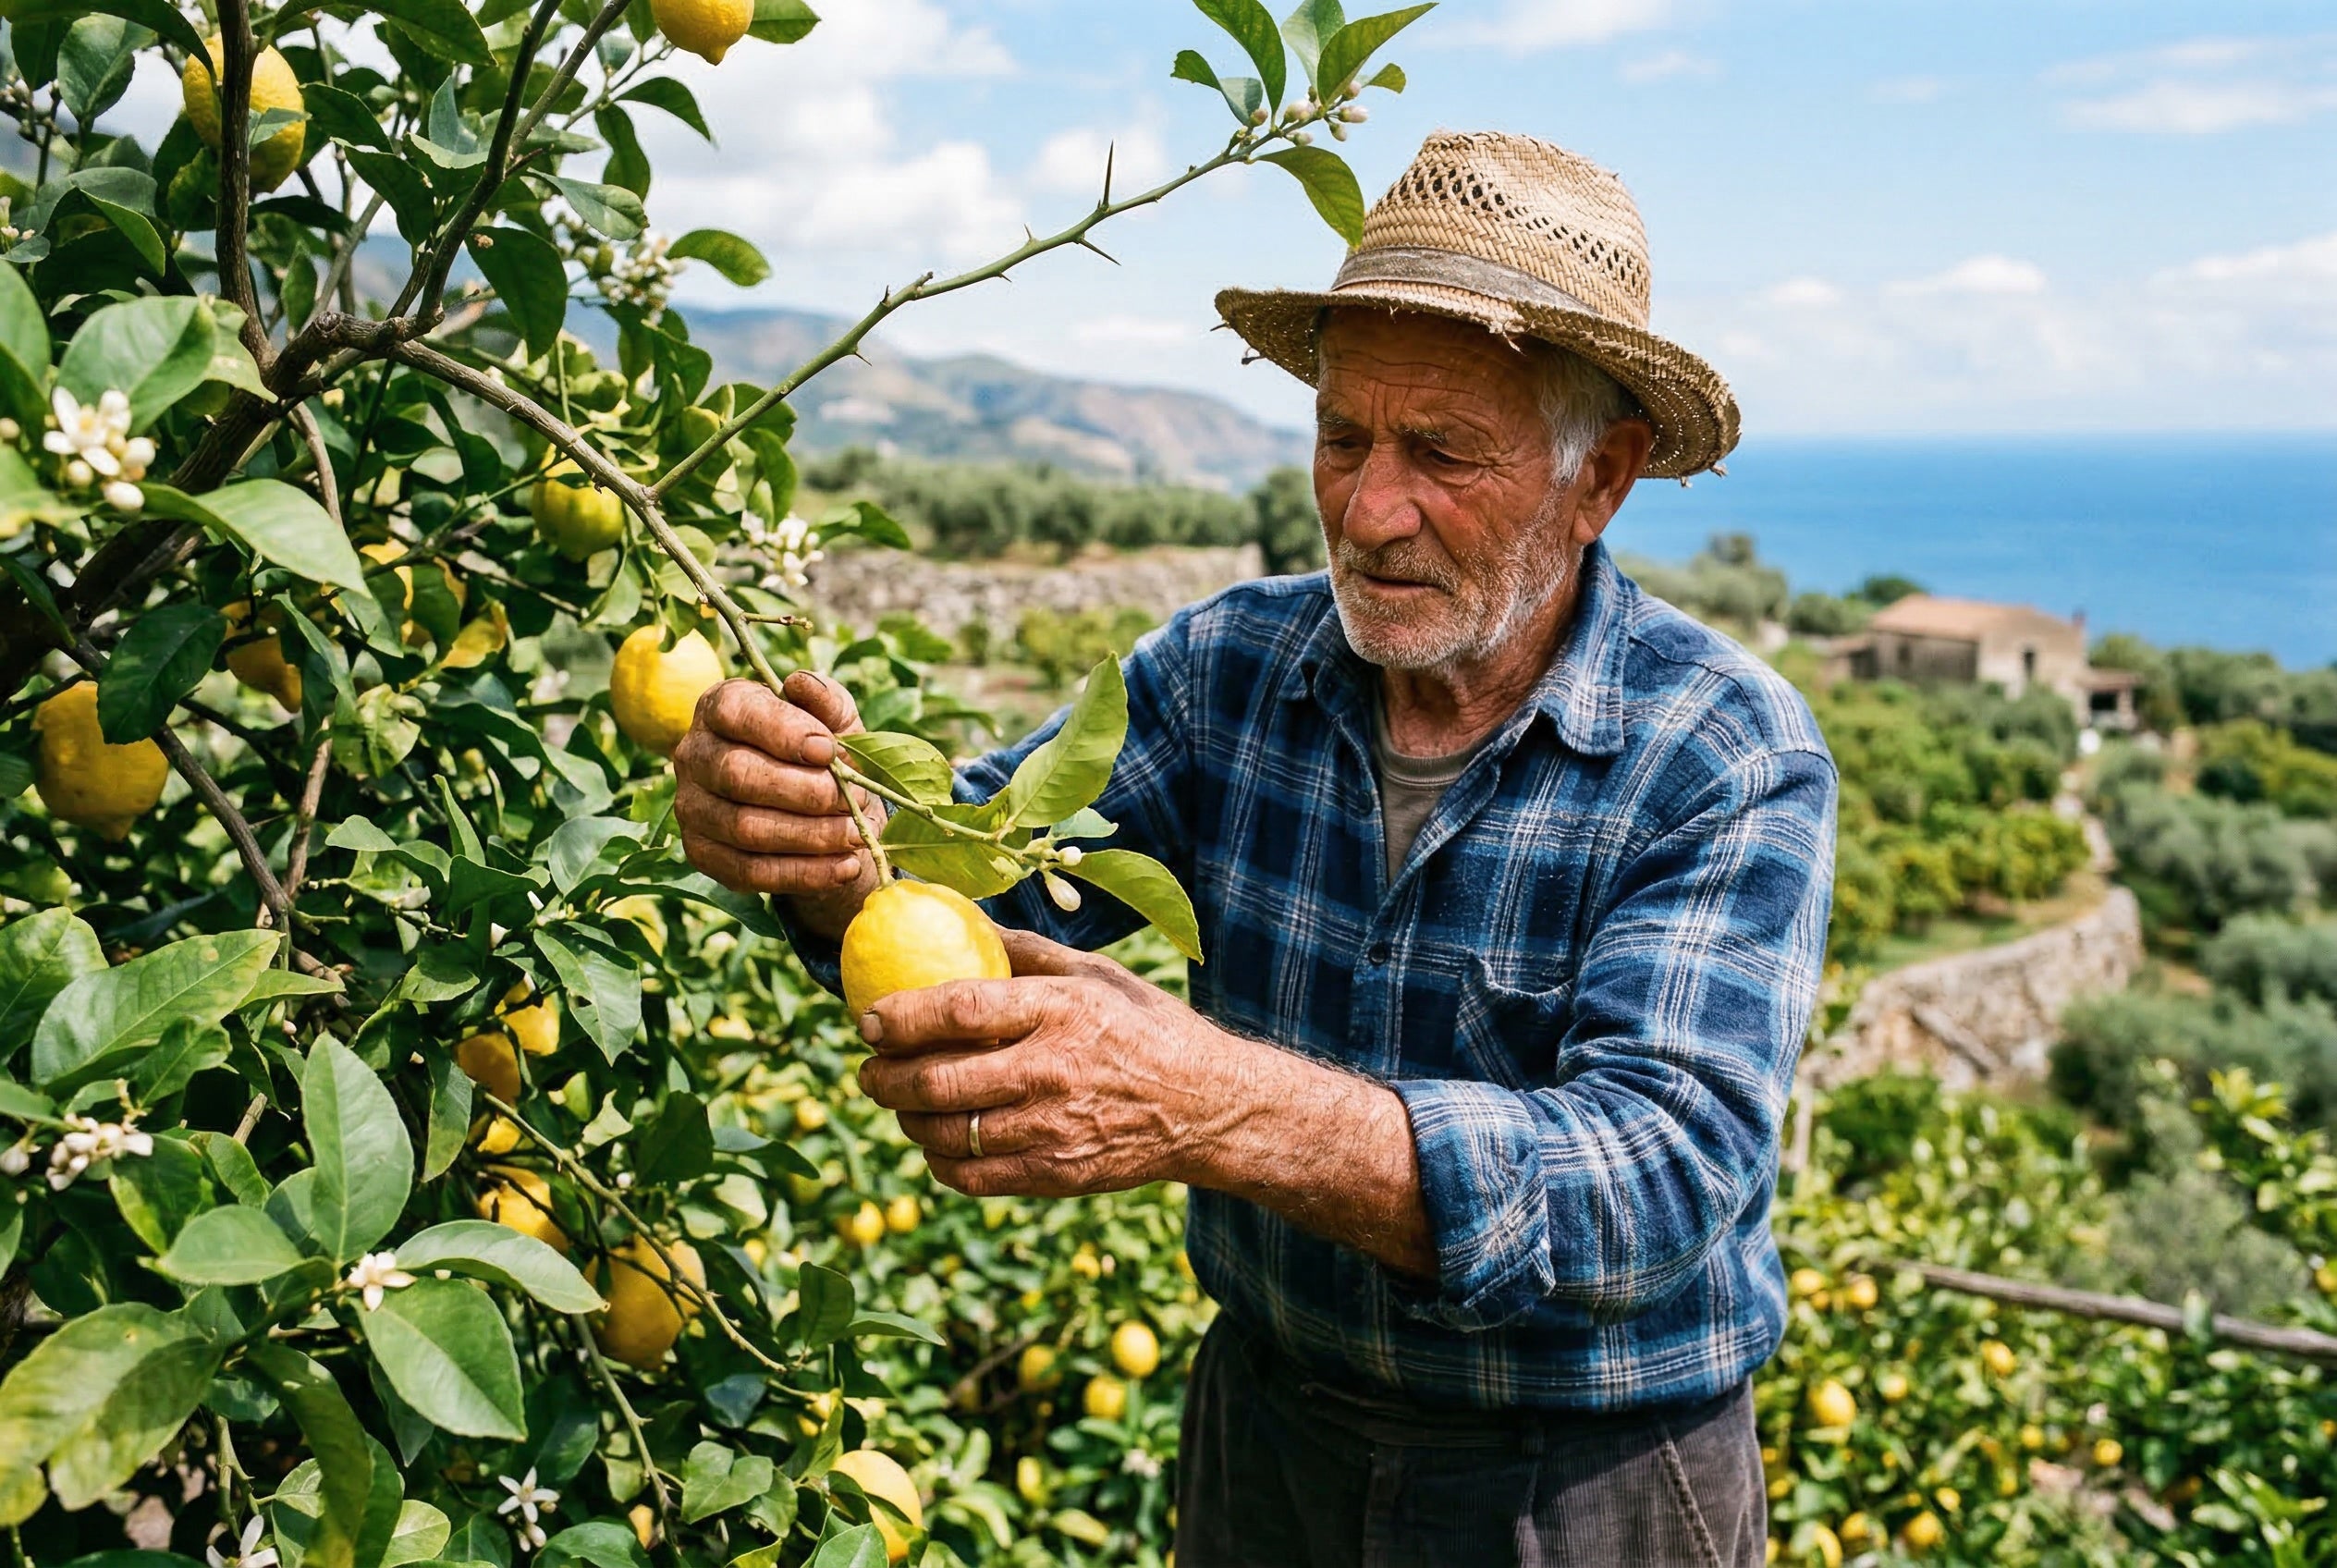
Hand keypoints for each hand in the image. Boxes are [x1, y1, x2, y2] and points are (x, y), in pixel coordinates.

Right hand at [674, 672, 884, 918]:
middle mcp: (694, 754)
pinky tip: (844, 867)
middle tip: (852, 799)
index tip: (829, 750)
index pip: (735, 712)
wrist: (822, 809)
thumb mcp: (837, 720)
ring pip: (745, 828)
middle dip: (804, 791)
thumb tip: (801, 684)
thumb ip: (826, 700)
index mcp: (720, 706)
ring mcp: (692, 807)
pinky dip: (804, 873)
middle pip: (737, 774)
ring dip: (810, 836)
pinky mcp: (703, 854)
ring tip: (856, 834)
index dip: (783, 731)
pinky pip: (749, 871)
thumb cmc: (826, 752)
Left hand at [856, 929, 1220, 1196]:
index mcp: (1060, 1010)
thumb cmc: (1149, 1029)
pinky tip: (937, 1142)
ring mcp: (1053, 1130)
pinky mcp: (1056, 1174)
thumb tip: (966, 923)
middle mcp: (1052, 1071)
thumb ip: (1029, 954)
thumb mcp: (1099, 974)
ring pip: (946, 1133)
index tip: (868, 1018)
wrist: (1210, 1107)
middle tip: (867, 1068)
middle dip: (882, 1077)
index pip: (960, 1009)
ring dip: (905, 1119)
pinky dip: (940, 1161)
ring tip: (898, 1102)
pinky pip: (972, 1177)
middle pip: (938, 1081)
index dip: (902, 1014)